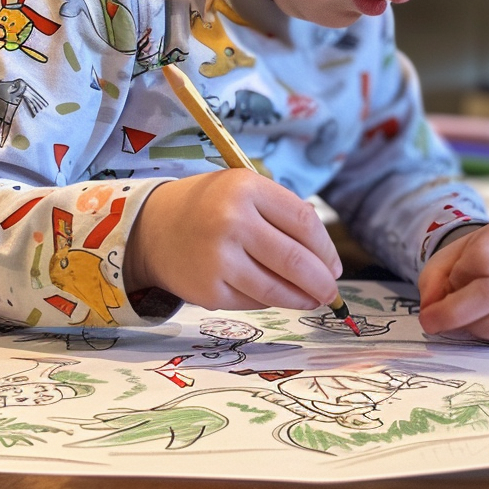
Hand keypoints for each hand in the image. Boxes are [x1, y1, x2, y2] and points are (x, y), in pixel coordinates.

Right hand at [124, 170, 342, 311]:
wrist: (153, 227)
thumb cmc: (210, 207)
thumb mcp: (244, 191)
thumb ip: (282, 215)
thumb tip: (326, 260)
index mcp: (246, 187)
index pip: (304, 222)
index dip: (326, 248)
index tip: (334, 264)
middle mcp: (232, 220)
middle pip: (295, 259)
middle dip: (322, 282)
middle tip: (332, 291)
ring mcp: (218, 258)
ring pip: (277, 288)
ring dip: (303, 298)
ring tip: (313, 299)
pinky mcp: (209, 291)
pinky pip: (254, 301)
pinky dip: (271, 301)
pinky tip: (275, 295)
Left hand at [417, 220, 488, 342]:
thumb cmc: (483, 257)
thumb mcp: (454, 255)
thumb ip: (435, 277)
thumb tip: (430, 309)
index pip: (485, 258)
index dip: (460, 274)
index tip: (450, 281)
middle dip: (456, 311)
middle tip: (429, 321)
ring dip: (477, 325)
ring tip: (462, 322)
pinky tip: (479, 328)